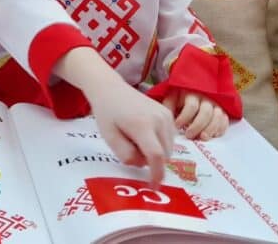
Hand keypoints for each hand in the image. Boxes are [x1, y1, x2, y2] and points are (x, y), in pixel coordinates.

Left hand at [53, 47, 174, 186]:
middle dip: (150, 161)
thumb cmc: (107, 114)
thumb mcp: (109, 138)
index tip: (153, 187)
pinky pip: (170, 139)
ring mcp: (166, 115)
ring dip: (155, 152)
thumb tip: (143, 164)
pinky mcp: (169, 114)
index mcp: (142, 125)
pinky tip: (144, 134)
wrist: (111, 89)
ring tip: (135, 138)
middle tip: (130, 148)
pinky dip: (159, 143)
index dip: (156, 174)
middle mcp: (159, 119)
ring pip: (169, 148)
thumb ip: (126, 155)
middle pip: (164, 154)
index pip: (156, 156)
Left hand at [162, 89, 229, 140]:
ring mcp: (216, 105)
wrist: (195, 89)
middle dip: (197, 126)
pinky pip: (225, 121)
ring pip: (218, 117)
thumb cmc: (181, 96)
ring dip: (211, 129)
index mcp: (192, 93)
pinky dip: (220, 129)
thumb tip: (167, 119)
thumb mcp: (172, 97)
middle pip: (206, 113)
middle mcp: (206, 98)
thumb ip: (168, 106)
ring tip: (202, 138)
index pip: (191, 106)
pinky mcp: (223, 111)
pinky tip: (213, 136)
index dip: (184, 117)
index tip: (177, 126)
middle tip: (189, 135)